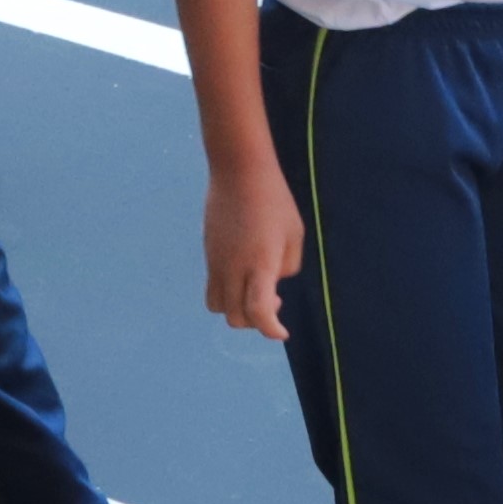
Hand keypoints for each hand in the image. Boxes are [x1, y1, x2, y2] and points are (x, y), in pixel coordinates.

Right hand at [203, 152, 306, 339]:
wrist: (238, 172)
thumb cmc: (275, 201)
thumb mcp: (294, 235)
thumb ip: (286, 266)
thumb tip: (272, 282)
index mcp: (259, 264)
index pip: (257, 312)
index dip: (270, 330)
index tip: (282, 331)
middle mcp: (233, 268)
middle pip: (236, 317)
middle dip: (256, 320)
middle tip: (275, 300)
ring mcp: (216, 262)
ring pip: (218, 307)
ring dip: (237, 309)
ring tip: (255, 289)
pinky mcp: (208, 254)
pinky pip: (212, 287)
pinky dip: (228, 293)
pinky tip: (244, 273)